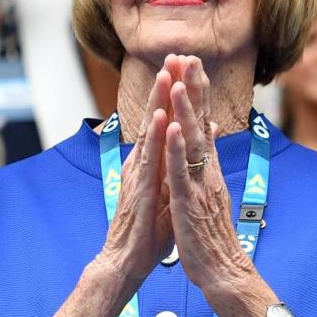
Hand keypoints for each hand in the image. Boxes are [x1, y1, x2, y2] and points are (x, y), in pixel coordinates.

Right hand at [97, 72, 173, 289]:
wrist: (128, 260)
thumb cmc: (148, 230)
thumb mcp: (168, 192)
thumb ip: (175, 168)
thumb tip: (189, 147)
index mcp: (150, 163)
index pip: (164, 122)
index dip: (173, 96)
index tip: (184, 68)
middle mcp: (142, 163)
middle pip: (154, 118)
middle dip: (164, 87)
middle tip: (173, 55)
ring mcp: (139, 175)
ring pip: (150, 133)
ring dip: (157, 103)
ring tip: (165, 74)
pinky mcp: (142, 191)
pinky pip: (150, 161)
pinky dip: (157, 138)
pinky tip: (163, 119)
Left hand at [162, 56, 252, 294]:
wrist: (222, 270)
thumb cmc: (212, 235)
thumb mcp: (212, 191)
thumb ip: (209, 159)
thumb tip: (210, 130)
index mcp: (208, 169)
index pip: (204, 123)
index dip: (199, 93)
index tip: (193, 63)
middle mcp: (207, 171)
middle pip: (201, 123)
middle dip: (195, 90)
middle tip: (189, 56)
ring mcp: (199, 185)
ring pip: (192, 142)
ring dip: (185, 111)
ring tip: (180, 81)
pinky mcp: (189, 202)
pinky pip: (181, 171)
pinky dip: (176, 148)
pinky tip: (172, 127)